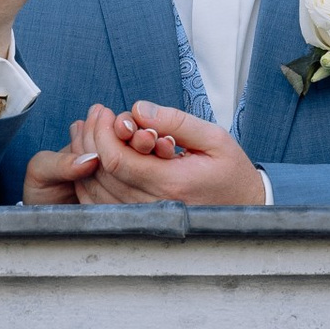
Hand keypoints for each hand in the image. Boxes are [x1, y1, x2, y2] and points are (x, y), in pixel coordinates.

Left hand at [24, 103, 268, 207]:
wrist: (243, 207)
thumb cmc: (230, 172)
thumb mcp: (214, 138)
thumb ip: (176, 121)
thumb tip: (138, 109)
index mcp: (172, 183)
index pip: (118, 161)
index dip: (102, 134)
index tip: (105, 113)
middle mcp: (153, 205)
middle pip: (101, 174)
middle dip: (91, 139)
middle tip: (95, 116)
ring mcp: (144, 216)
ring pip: (96, 191)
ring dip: (86, 158)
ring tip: (91, 130)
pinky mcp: (140, 220)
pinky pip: (102, 205)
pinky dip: (91, 180)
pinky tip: (95, 156)